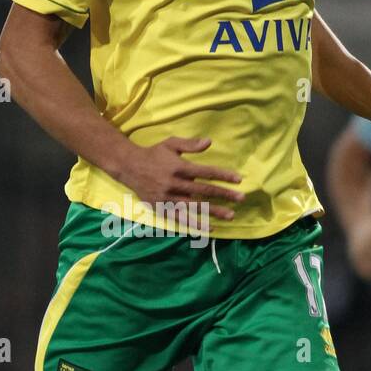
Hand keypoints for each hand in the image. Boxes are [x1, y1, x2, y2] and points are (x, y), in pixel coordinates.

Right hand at [119, 136, 244, 221]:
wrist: (129, 167)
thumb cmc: (154, 154)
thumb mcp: (171, 144)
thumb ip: (190, 144)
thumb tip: (209, 142)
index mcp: (179, 167)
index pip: (206, 172)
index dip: (223, 175)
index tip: (239, 180)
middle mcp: (175, 183)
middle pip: (204, 190)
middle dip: (224, 195)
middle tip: (241, 199)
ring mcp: (168, 197)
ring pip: (195, 206)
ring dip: (214, 211)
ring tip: (230, 216)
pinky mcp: (162, 207)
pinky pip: (181, 218)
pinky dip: (195, 223)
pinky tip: (209, 228)